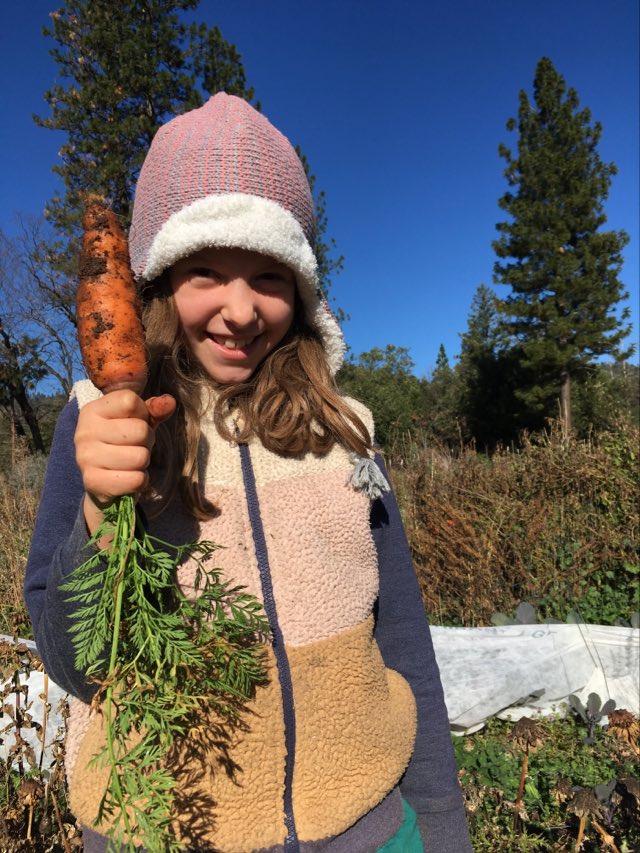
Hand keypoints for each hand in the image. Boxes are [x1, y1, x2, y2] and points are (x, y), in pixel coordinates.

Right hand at [74, 390, 175, 533]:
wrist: (102, 479)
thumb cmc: (123, 442)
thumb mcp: (138, 420)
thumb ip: (154, 409)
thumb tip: (169, 402)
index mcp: (93, 410)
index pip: (130, 401)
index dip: (143, 413)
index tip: (134, 422)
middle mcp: (85, 431)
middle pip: (140, 430)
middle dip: (147, 440)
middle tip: (135, 446)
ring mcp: (86, 457)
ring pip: (140, 457)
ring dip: (143, 461)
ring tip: (130, 461)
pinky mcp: (93, 481)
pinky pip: (136, 480)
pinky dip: (140, 480)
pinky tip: (127, 476)